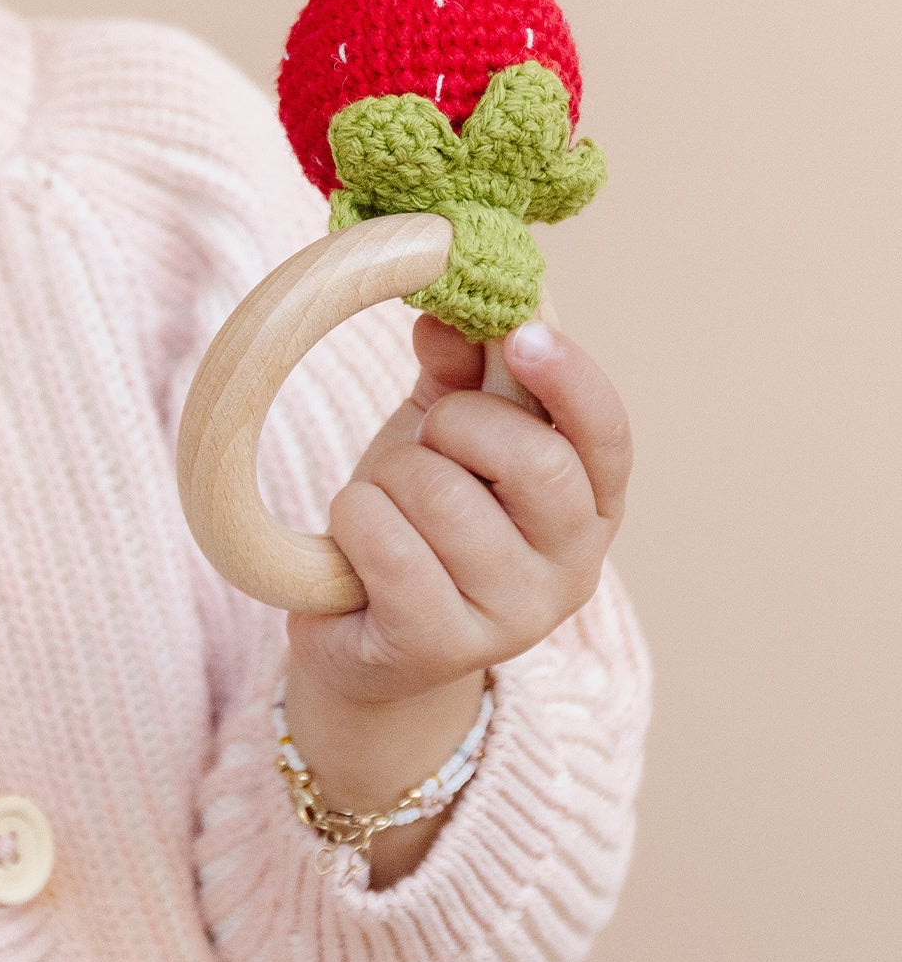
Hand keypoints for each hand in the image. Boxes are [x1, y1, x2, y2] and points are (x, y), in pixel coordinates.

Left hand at [281, 314, 631, 879]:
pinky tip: (354, 537)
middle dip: (454, 427)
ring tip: (380, 503)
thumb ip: (457, 373)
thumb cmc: (416, 525)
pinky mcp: (442, 647)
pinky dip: (356, 522)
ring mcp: (513, 617)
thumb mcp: (441, 439)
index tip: (521, 335)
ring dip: (388, 480)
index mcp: (590, 503)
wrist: (363, 639)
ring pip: (446, 497)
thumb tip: (444, 313)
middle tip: (420, 446)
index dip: (571, 379)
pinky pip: (390, 548)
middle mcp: (571, 565)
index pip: (606, 434)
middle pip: (533, 461)